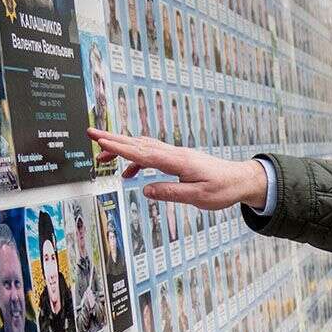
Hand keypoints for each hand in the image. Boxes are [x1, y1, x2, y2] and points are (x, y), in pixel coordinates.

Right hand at [88, 128, 267, 209]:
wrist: (240, 179)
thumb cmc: (223, 189)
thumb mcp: (198, 197)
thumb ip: (171, 193)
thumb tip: (145, 190)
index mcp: (178, 162)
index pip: (143, 154)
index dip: (120, 148)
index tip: (101, 141)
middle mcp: (175, 154)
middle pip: (139, 144)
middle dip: (113, 140)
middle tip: (90, 134)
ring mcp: (176, 154)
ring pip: (144, 146)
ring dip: (122, 148)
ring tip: (102, 155)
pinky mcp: (179, 158)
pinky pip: (152, 155)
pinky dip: (137, 159)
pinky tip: (130, 173)